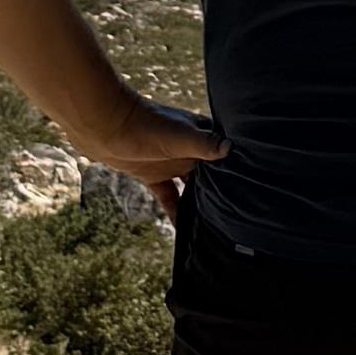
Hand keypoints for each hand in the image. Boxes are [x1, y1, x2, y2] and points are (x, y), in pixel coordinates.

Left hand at [76, 91, 223, 217]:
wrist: (104, 125)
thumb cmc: (144, 125)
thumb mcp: (179, 136)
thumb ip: (203, 143)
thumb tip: (230, 148)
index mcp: (199, 136)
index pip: (224, 154)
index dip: (237, 169)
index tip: (251, 189)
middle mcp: (188, 150)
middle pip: (210, 174)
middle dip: (221, 191)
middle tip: (237, 215)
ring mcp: (170, 163)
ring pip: (191, 188)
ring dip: (200, 203)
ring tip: (215, 225)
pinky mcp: (152, 176)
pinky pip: (169, 198)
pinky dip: (176, 212)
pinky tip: (183, 229)